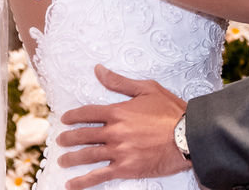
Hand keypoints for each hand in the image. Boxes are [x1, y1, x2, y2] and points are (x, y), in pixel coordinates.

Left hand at [56, 64, 188, 188]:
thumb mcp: (147, 89)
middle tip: (60, 140)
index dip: (73, 116)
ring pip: (88, 155)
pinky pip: (99, 176)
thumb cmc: (171, 111)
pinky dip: (84, 181)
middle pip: (84, 135)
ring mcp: (119, 151)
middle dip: (69, 138)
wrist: (188, 136)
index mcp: (118, 112)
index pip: (88, 113)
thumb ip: (119, 82)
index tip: (65, 119)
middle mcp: (114, 132)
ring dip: (72, 158)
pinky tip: (72, 184)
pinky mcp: (126, 168)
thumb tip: (98, 70)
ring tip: (62, 160)